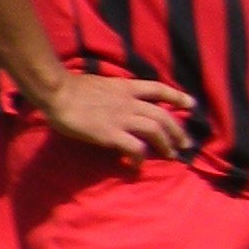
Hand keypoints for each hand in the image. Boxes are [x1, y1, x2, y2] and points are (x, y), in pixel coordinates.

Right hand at [43, 72, 193, 159]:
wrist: (57, 92)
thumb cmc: (71, 88)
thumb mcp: (101, 84)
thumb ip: (114, 93)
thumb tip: (116, 100)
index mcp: (126, 87)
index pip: (158, 89)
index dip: (177, 96)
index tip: (191, 104)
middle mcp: (129, 102)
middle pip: (163, 115)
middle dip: (178, 130)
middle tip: (186, 143)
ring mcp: (122, 118)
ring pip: (155, 130)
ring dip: (166, 144)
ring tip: (171, 155)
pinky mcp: (111, 134)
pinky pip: (134, 147)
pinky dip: (140, 157)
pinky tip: (138, 165)